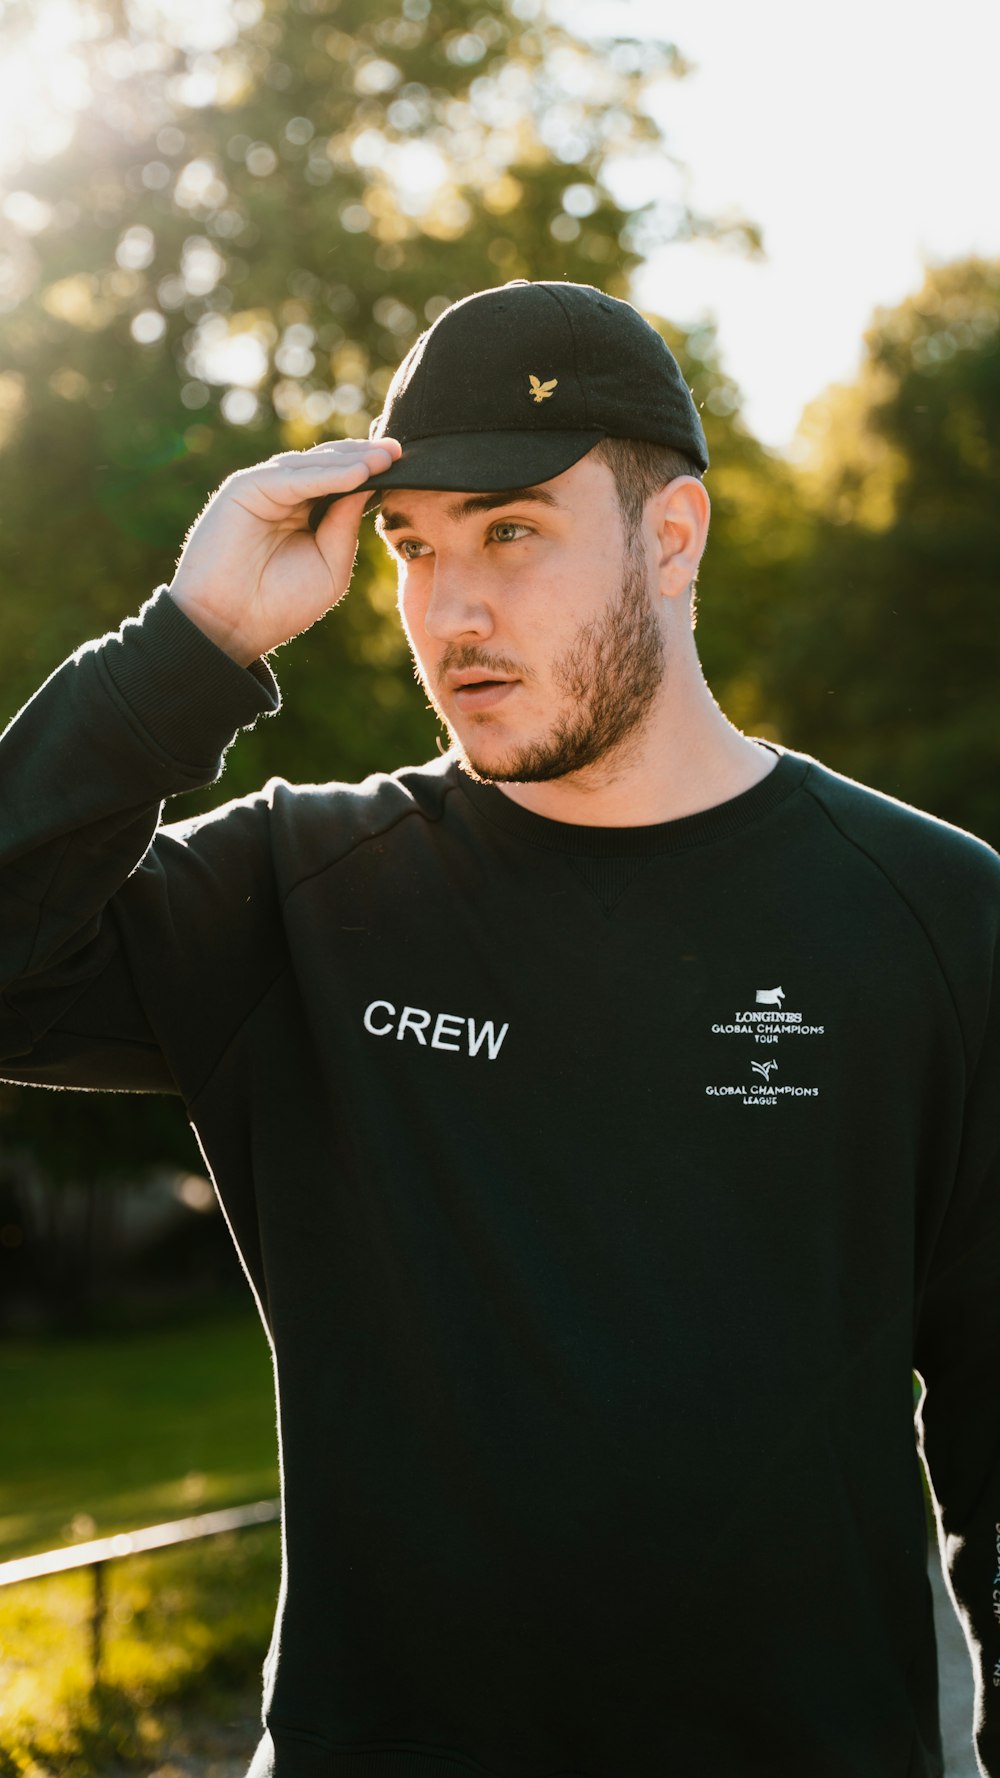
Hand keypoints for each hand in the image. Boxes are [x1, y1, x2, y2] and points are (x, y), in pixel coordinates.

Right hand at [166, 437, 401, 663]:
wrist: (230, 626)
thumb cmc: (279, 605)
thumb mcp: (330, 565)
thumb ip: (346, 526)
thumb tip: (369, 485)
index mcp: (304, 514)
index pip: (343, 483)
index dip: (373, 473)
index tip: (410, 467)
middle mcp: (285, 496)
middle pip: (331, 465)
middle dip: (367, 457)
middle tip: (402, 452)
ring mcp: (264, 489)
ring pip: (314, 465)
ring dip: (352, 460)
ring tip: (387, 459)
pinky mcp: (245, 488)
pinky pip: (293, 478)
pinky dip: (326, 475)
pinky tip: (357, 475)